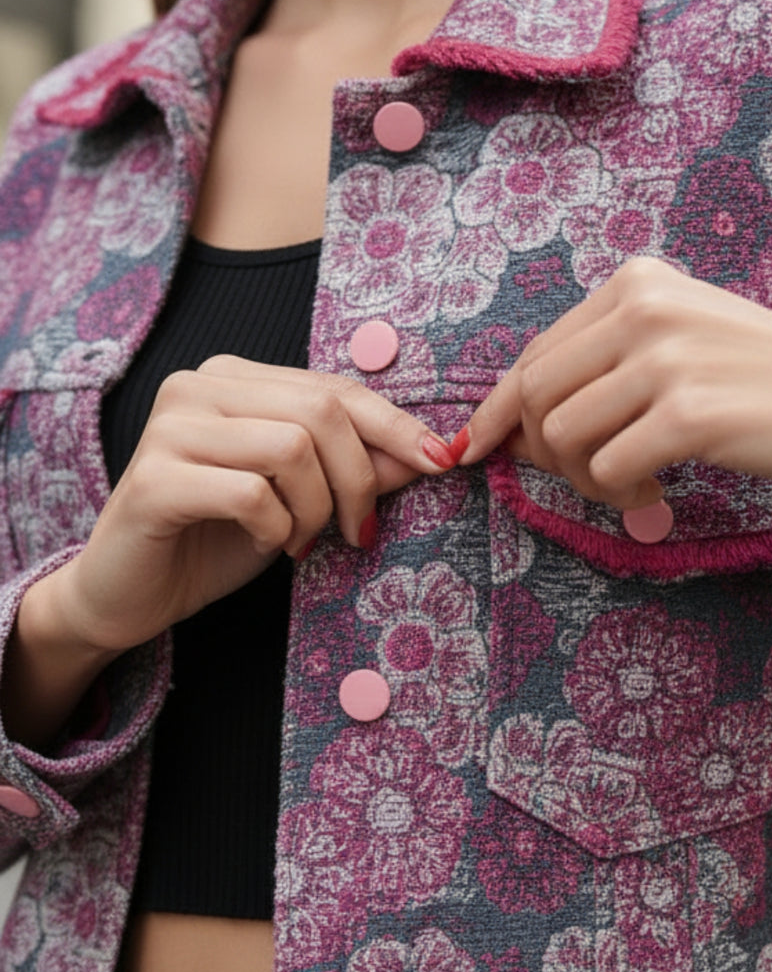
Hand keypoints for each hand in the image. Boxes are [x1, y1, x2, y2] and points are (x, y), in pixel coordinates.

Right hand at [56, 357, 458, 655]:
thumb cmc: (218, 539)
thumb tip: (431, 450)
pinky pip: (252, 493)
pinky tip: (267, 544)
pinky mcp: (153, 479)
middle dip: (359, 478)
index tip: (442, 461)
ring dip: (316, 508)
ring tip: (299, 539)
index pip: (335, 388)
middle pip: (321, 411)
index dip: (396, 425)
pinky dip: (277, 528)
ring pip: (292, 448)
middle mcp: (197, 386)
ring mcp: (170, 428)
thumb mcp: (303, 498)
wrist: (130, 594)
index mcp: (234, 377)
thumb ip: (356, 467)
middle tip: (358, 531)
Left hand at [460, 257, 771, 505]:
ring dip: (586, 479)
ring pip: (565, 435)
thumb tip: (509, 425)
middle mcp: (646, 307)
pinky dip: (622, 496)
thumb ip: (601, 366)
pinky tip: (658, 495)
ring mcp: (669, 358)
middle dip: (545, 452)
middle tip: (591, 478)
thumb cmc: (762, 381)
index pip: (536, 353)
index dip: (500, 411)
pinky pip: (610, 469)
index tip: (477, 449)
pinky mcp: (691, 413)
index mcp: (637, 282)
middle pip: (538, 395)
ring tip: (633, 486)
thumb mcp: (678, 342)